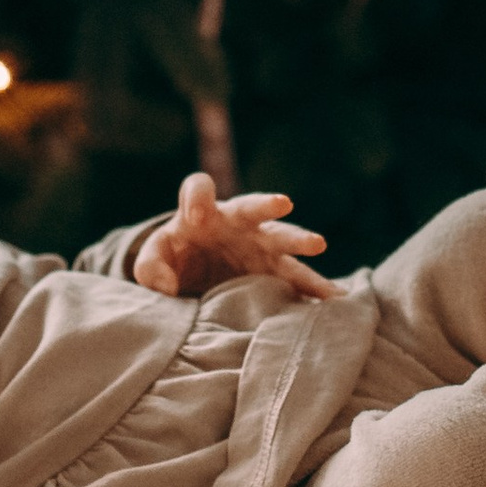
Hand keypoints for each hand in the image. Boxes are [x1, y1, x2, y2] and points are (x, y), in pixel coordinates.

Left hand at [132, 172, 335, 299]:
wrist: (197, 270)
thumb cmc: (175, 256)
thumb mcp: (155, 259)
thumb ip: (151, 267)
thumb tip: (166, 287)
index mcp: (203, 212)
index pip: (198, 189)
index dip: (196, 198)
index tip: (194, 218)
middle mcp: (237, 222)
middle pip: (252, 206)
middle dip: (266, 204)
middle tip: (282, 203)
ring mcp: (260, 245)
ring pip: (282, 239)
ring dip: (299, 241)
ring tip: (319, 245)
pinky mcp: (273, 271)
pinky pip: (297, 277)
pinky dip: (314, 286)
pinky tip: (334, 297)